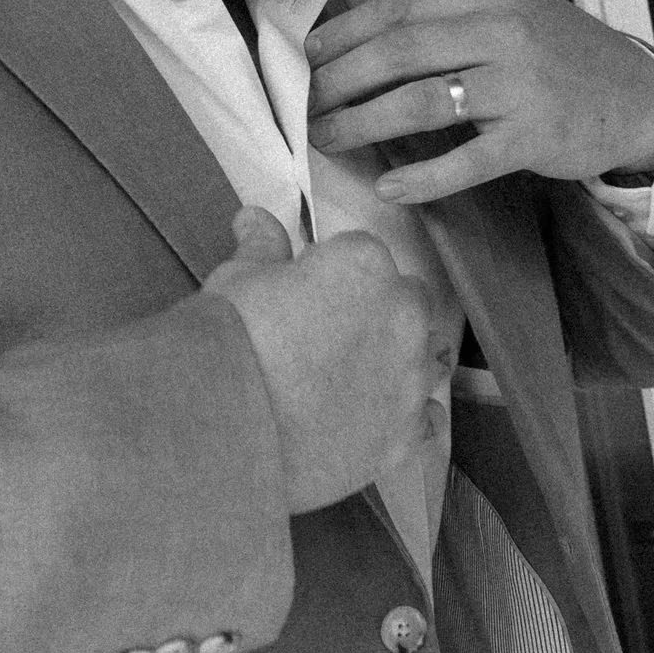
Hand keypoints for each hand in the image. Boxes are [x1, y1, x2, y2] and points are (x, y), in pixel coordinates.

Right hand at [206, 207, 457, 512]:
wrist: (228, 429)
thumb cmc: (229, 341)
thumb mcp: (237, 279)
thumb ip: (262, 247)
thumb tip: (255, 217)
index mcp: (365, 265)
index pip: (363, 255)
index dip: (334, 277)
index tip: (307, 299)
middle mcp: (404, 315)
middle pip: (406, 302)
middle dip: (378, 313)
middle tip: (328, 341)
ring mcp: (411, 378)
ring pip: (425, 359)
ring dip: (399, 363)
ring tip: (352, 385)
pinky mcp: (407, 435)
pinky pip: (425, 420)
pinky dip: (405, 418)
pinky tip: (370, 424)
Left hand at [305, 0, 653, 205]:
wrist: (637, 96)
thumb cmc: (559, 56)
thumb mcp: (506, 12)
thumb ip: (438, 12)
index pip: (401, 8)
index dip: (346, 33)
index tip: (308, 57)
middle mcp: (504, 31)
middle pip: (401, 52)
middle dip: (342, 81)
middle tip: (309, 106)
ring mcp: (521, 85)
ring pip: (422, 103)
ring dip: (364, 123)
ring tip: (327, 140)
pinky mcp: (534, 137)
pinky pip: (466, 160)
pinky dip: (423, 176)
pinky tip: (389, 186)